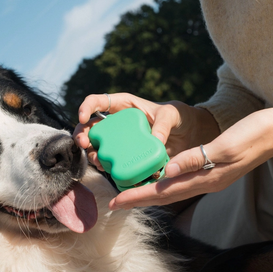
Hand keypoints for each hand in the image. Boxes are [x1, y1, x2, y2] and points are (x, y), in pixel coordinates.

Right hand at [73, 93, 217, 170]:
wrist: (190, 136)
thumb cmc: (179, 118)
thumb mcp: (172, 115)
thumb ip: (163, 124)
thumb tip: (155, 141)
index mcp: (124, 106)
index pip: (99, 101)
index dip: (87, 107)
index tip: (83, 117)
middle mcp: (119, 124)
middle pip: (92, 127)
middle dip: (83, 134)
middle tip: (83, 144)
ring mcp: (121, 142)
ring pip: (98, 146)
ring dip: (92, 153)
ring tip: (97, 160)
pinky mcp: (127, 157)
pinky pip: (113, 161)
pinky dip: (108, 166)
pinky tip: (108, 170)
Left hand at [107, 108, 272, 209]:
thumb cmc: (253, 135)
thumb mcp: (225, 145)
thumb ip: (196, 158)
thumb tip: (168, 170)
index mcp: (206, 177)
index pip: (164, 191)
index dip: (138, 196)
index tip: (116, 202)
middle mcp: (204, 182)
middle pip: (164, 195)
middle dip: (138, 199)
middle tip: (114, 203)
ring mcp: (208, 178)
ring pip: (171, 190)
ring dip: (149, 194)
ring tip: (129, 195)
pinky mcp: (211, 170)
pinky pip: (181, 181)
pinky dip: (164, 183)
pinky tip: (156, 180)